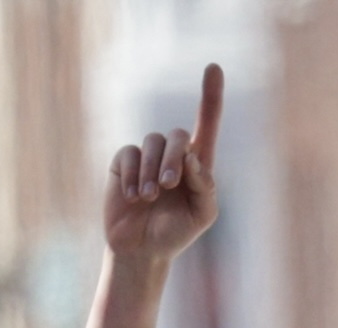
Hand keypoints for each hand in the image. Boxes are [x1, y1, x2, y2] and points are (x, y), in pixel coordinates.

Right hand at [103, 64, 222, 266]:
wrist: (141, 251)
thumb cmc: (175, 233)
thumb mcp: (202, 214)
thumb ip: (205, 186)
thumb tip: (191, 157)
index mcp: (197, 163)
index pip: (206, 124)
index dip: (211, 96)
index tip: (213, 67)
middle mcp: (173, 154)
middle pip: (178, 136)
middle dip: (174, 159)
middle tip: (168, 186)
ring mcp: (147, 156)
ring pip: (152, 143)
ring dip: (151, 172)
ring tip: (147, 197)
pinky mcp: (123, 162)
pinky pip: (129, 153)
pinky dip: (132, 174)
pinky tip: (132, 196)